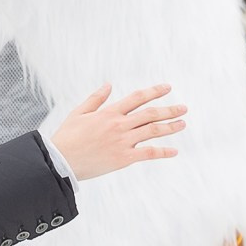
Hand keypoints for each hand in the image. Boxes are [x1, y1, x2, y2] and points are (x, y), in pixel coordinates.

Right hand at [52, 83, 186, 180]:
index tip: (167, 88)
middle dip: (169, 109)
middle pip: (150, 113)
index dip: (154, 91)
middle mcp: (119, 124)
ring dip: (170, 126)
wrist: (61, 160)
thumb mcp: (79, 112)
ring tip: (183, 123)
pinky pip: (148, 153)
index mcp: (109, 112)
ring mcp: (123, 141)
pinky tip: (174, 151)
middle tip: (183, 108)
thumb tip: (108, 85)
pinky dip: (163, 152)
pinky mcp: (123, 158)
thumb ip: (96, 98)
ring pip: (153, 131)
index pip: (137, 97)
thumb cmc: (67, 137)